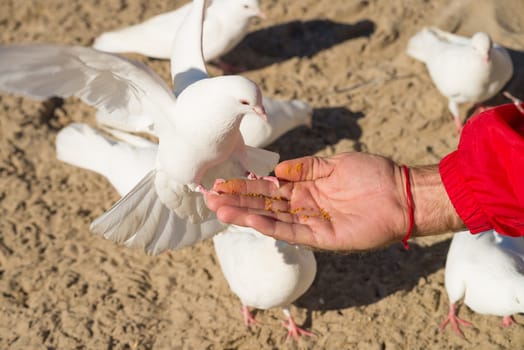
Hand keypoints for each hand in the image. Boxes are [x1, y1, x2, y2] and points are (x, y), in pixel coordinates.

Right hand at [205, 152, 410, 250]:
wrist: (400, 192)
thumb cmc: (372, 174)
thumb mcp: (334, 164)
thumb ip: (306, 167)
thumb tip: (278, 170)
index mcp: (305, 188)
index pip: (268, 188)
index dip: (245, 186)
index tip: (223, 182)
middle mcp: (303, 206)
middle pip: (264, 204)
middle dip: (237, 200)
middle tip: (209, 197)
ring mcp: (311, 222)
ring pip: (271, 219)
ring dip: (246, 214)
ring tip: (220, 209)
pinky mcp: (322, 237)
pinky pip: (291, 231)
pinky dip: (270, 226)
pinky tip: (250, 219)